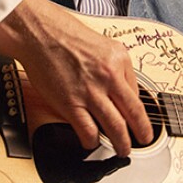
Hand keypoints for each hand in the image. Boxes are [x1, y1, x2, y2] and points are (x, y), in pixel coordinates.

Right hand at [0, 0, 152, 156]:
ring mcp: (90, 91)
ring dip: (121, 143)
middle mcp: (109, 76)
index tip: (140, 120)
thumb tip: (123, 92)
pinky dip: (92, 141)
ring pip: (115, 127)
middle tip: (143, 142)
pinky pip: (88, 131)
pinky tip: (92, 142)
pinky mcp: (70, 103)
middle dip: (141, 133)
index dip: (139, 111)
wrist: (39, 32)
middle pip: (133, 114)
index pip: (137, 93)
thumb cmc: (65, 35)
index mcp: (119, 60)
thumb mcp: (104, 45)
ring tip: (122, 149)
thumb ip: (116, 68)